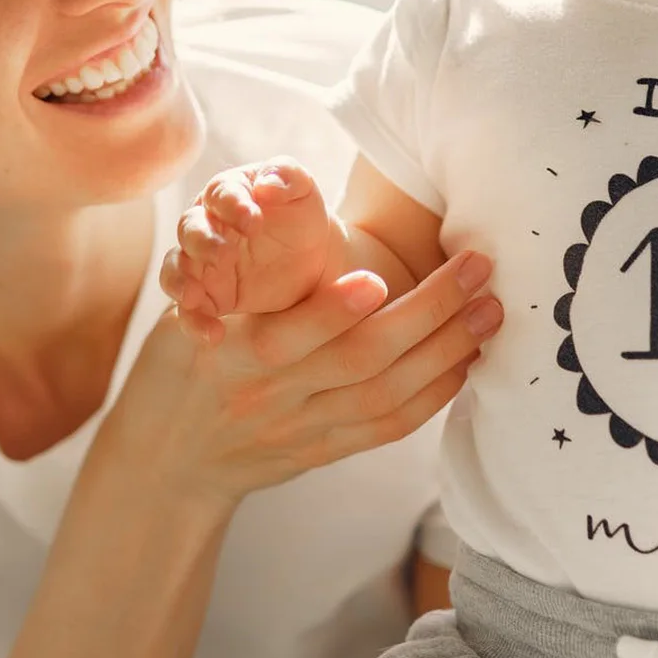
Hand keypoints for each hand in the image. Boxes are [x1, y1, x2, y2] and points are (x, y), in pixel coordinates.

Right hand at [102, 251, 502, 513]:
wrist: (168, 460)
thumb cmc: (187, 362)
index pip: (287, 334)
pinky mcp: (323, 453)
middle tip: (476, 269)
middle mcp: (271, 395)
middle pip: (359, 361)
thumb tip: (290, 197)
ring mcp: (301, 429)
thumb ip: (243, 280)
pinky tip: (467, 362)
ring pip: (385, 395)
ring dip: (447, 350)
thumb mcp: (193, 314)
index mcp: (232, 352)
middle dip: (427, 311)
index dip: (332, 311)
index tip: (375, 277)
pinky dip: (433, 396)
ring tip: (489, 310)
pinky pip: (387, 428)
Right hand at [165, 157, 335, 319]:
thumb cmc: (302, 214)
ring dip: (180, 281)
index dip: (233, 205)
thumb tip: (267, 186)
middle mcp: (207, 225)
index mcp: (229, 193)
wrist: (314, 258)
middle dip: (203, 242)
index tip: (253, 220)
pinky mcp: (207, 296)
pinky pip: (190, 309)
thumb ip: (288, 177)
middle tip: (225, 255)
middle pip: (190, 230)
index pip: (221, 193)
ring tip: (193, 296)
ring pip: (176, 268)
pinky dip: (194, 321)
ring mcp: (202, 263)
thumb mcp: (304, 191)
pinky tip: (213, 334)